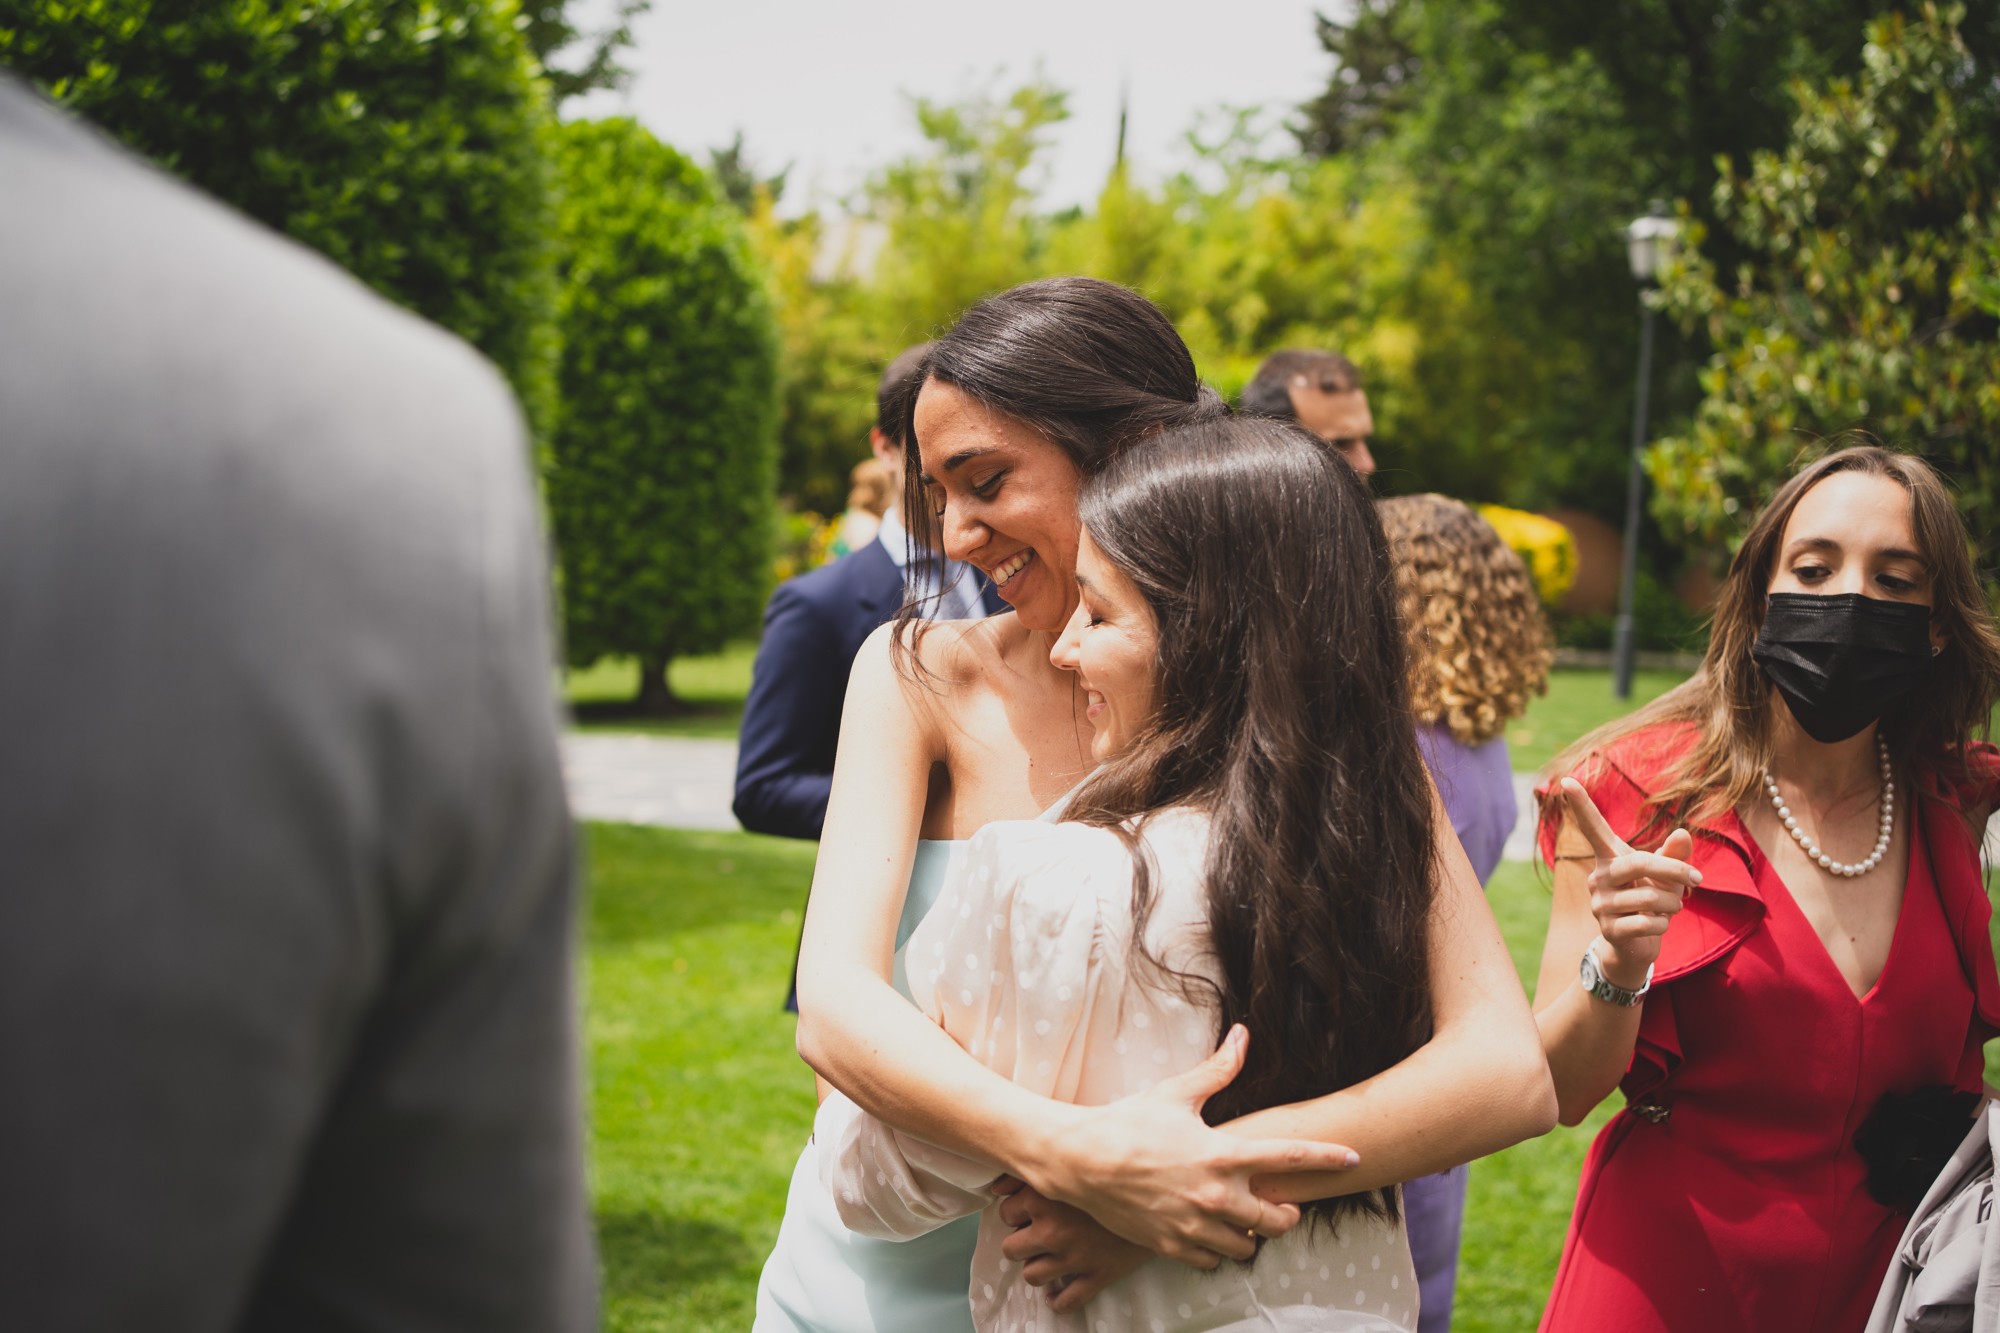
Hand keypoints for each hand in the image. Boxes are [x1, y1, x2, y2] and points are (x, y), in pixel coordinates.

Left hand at [990, 1178, 1149, 1311]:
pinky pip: (1065, 1300)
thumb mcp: (1069, 1158)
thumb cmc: (1114, 1166)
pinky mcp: (1097, 1275)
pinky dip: (1057, 1300)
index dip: (1017, 1212)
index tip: (1030, 1210)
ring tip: (1048, 1259)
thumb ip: (1028, 1167)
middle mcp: (1053, 1229)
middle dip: (1022, 1243)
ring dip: (1037, 1269)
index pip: (1006, 1213)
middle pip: (1012, 1249)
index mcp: (1044, 1196)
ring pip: (1032, 1276)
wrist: (1162, 1189)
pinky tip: (1058, 1292)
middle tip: (1037, 1236)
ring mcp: (1074, 1256)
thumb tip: (995, 1186)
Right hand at [1024, 1025, 1359, 1268]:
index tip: (1354, 1158)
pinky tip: (1210, 1233)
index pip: (1290, 1157)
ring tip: (1243, 1221)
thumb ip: (1218, 1069)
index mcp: (1222, 1154)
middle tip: (1283, 1206)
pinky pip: (1212, 1261)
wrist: (1081, 1160)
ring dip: (1251, 1235)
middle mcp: (1215, 1195)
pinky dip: (1217, 1250)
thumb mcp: (1176, 1093)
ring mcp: (1194, 1225)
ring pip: (1247, 1247)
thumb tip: (1243, 1034)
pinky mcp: (1172, 1245)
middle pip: (1277, 1221)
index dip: (1328, 1158)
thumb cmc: (1129, 1122)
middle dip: (1287, 1214)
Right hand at [1560, 777, 1700, 983]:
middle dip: (1674, 872)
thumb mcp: (1664, 877)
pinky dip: (1663, 925)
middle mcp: (1598, 876)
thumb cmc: (1650, 901)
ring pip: (1650, 897)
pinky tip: (1656, 926)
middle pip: (1639, 863)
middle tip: (1699, 880)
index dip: (1581, 804)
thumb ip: (1674, 856)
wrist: (1635, 945)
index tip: (1567, 779)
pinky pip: (1648, 922)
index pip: (1592, 827)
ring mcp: (1599, 903)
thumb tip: (1684, 833)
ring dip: (1674, 904)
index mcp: (1609, 857)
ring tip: (1672, 908)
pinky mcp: (1608, 929)